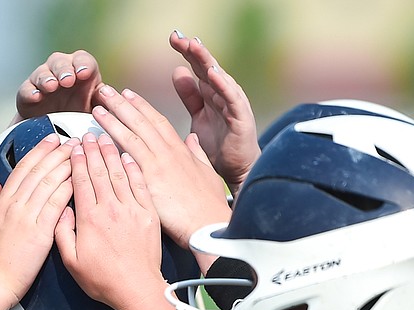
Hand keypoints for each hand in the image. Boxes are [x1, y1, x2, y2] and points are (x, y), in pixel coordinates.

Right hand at [0, 134, 75, 304]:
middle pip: (39, 170)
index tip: (51, 141)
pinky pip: (58, 203)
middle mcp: (14, 206)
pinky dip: (69, 187)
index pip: (23, 169)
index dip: (39, 152)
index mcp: (0, 204)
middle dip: (58, 152)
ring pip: (50, 182)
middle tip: (73, 141)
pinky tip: (80, 177)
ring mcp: (27, 217)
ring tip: (81, 153)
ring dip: (67, 164)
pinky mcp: (41, 232)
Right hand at [15, 50, 103, 120]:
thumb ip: (102, 101)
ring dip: (47, 78)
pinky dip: (30, 92)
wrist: (56, 129)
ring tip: (51, 86)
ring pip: (42, 73)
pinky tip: (36, 96)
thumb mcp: (94, 108)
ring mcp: (42, 80)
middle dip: (64, 70)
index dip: (83, 64)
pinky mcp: (27, 93)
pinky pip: (26, 89)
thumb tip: (110, 95)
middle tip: (68, 80)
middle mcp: (60, 70)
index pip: (83, 60)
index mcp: (80, 70)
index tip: (85, 73)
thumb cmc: (79, 113)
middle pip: (60, 62)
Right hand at [55, 133, 164, 309]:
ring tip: (106, 138)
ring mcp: (132, 209)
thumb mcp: (71, 262)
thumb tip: (61, 211)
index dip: (77, 161)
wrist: (138, 289)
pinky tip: (128, 157)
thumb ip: (62, 233)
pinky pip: (140, 185)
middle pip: (100, 171)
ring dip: (112, 153)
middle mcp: (111, 208)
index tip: (75, 148)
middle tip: (89, 135)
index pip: (81, 180)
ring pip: (119, 173)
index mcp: (89, 218)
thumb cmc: (103, 280)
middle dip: (93, 150)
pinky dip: (134, 169)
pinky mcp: (149, 214)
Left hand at [90, 85, 230, 250]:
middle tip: (105, 90)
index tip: (128, 94)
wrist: (208, 223)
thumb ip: (196, 153)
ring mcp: (157, 165)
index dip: (141, 106)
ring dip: (112, 119)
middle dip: (121, 104)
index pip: (157, 121)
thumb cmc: (207, 204)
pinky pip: (127, 158)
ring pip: (131, 135)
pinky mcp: (148, 181)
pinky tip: (99, 137)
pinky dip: (113, 146)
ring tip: (96, 107)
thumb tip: (192, 138)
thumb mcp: (206, 173)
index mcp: (180, 150)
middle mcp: (167, 153)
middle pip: (141, 122)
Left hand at [169, 30, 258, 192]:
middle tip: (178, 36)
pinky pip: (232, 98)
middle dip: (194, 51)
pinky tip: (214, 74)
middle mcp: (223, 94)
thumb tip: (178, 71)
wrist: (236, 170)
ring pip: (220, 78)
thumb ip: (190, 95)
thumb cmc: (218, 144)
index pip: (198, 68)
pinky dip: (223, 85)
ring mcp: (233, 104)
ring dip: (207, 61)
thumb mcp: (198, 117)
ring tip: (194, 46)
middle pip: (207, 67)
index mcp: (211, 94)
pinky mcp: (241, 118)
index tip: (172, 37)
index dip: (186, 52)